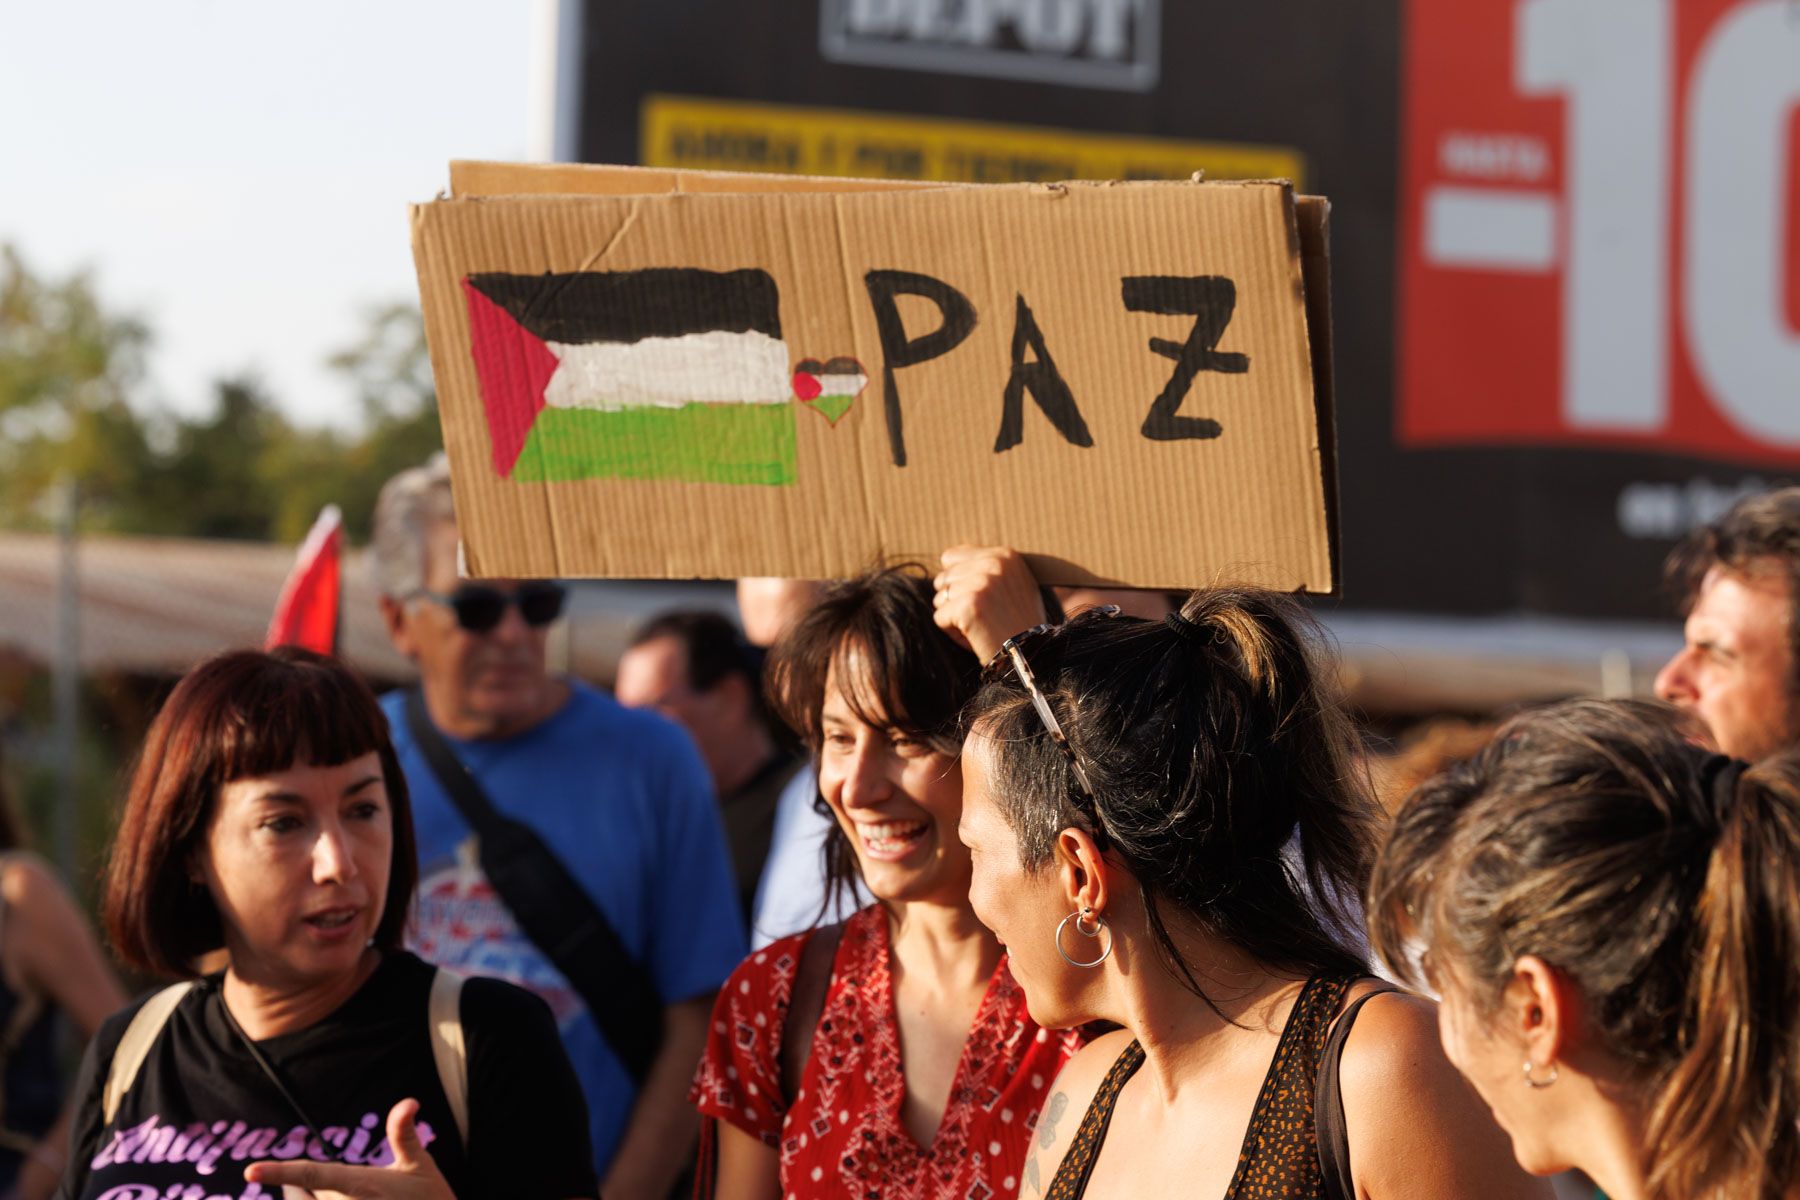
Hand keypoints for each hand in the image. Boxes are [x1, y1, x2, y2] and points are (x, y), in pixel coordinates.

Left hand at [245, 1099, 454, 1199]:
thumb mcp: (420, 1165)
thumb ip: (404, 1133)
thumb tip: (409, 1101)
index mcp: (361, 1186)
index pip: (312, 1175)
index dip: (279, 1173)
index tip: (250, 1170)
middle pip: (300, 1197)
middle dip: (295, 1187)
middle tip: (312, 1182)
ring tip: (335, 1194)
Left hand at [933, 546, 1047, 664]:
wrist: (1032, 655)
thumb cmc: (1019, 625)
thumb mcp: (1013, 585)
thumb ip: (986, 568)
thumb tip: (947, 561)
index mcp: (1004, 555)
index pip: (951, 558)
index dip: (958, 582)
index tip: (980, 600)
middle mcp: (993, 563)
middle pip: (944, 579)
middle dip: (956, 602)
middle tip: (984, 618)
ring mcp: (981, 583)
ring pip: (940, 599)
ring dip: (955, 618)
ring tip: (982, 627)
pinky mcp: (969, 605)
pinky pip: (940, 618)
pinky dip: (953, 632)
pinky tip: (976, 636)